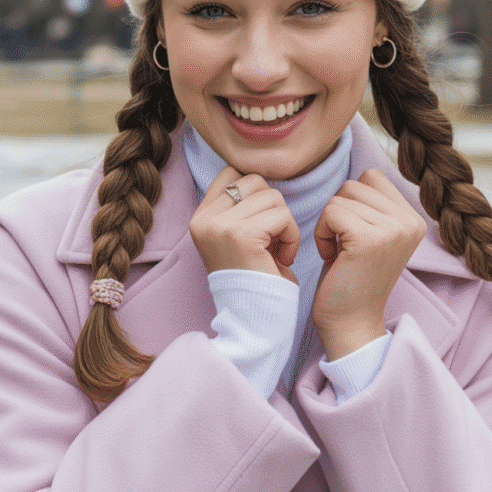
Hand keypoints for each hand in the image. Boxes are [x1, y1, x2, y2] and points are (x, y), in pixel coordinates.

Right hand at [189, 166, 299, 283]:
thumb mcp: (238, 234)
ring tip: (276, 250)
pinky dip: (291, 236)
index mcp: (200, 216)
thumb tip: (261, 175)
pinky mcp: (240, 235)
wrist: (255, 319)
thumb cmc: (255, 277)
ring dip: (285, 223)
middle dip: (273, 207)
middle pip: (255, 181)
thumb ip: (241, 204)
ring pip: (273, 196)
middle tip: (271, 240)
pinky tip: (282, 258)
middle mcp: (203, 218)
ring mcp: (219, 226)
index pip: (232, 172)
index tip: (261, 224)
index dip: (255, 193)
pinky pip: (282, 216)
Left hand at [312, 169, 426, 358]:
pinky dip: (321, 233)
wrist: (351, 323)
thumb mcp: (373, 235)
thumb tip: (361, 174)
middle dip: (338, 212)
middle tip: (343, 246)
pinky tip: (331, 257)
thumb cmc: (352, 278)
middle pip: (354, 185)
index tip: (352, 234)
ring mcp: (393, 229)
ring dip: (328, 224)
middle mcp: (410, 222)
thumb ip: (373, 205)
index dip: (351, 201)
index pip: (371, 177)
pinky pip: (331, 213)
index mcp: (414, 219)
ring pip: (340, 197)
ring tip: (339, 252)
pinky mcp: (370, 239)